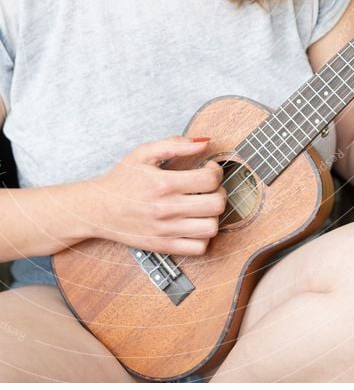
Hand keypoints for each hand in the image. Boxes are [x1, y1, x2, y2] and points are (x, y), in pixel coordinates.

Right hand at [88, 135, 226, 254]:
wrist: (97, 209)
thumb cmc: (122, 179)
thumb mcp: (144, 153)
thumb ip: (175, 144)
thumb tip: (204, 142)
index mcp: (164, 183)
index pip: (209, 179)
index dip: (216, 171)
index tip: (209, 168)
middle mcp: (167, 209)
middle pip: (216, 204)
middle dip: (220, 192)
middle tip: (210, 187)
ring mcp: (166, 230)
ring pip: (211, 228)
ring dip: (213, 215)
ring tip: (203, 205)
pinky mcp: (164, 246)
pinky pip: (199, 248)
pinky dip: (203, 236)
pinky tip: (195, 223)